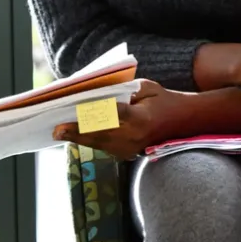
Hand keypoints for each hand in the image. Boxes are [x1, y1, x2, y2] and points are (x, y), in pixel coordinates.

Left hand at [51, 80, 175, 160]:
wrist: (183, 122)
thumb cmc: (162, 100)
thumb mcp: (146, 87)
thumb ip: (124, 90)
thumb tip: (98, 93)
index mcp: (140, 118)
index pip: (112, 116)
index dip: (92, 116)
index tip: (74, 114)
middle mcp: (134, 137)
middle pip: (100, 134)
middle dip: (77, 132)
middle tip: (57, 130)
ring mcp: (132, 148)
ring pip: (99, 144)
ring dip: (79, 138)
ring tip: (60, 133)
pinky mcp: (129, 154)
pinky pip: (105, 147)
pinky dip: (90, 141)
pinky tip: (75, 135)